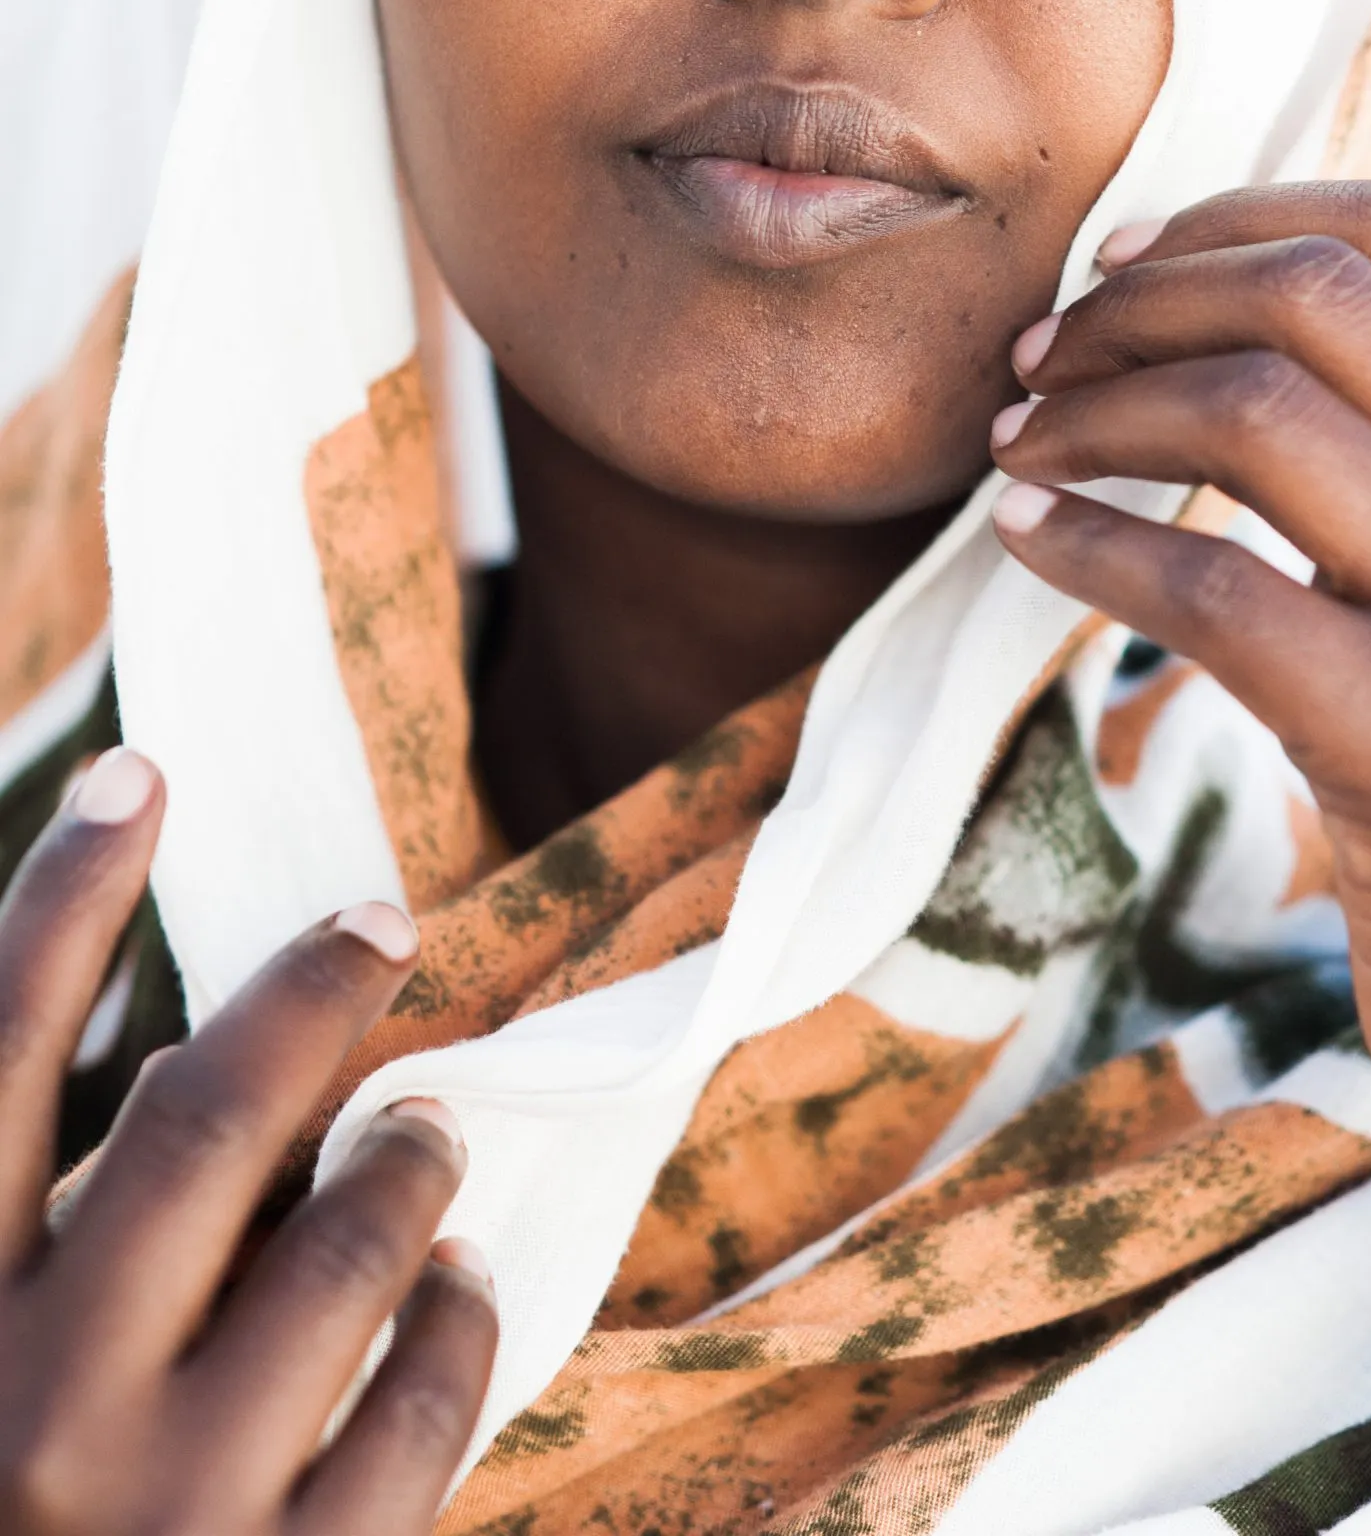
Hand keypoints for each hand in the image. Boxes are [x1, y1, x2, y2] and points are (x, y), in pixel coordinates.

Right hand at [0, 748, 496, 1534]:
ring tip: (426, 1125)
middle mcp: (28, 1404)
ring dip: (403, 1159)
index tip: (141, 776)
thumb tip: (162, 1048)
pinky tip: (458, 1286)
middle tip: (378, 919)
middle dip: (301, 993)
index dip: (59, 900)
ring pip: (338, 1245)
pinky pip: (420, 1408)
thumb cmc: (5, 1515)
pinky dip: (455, 1321)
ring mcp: (161, 1513)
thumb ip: (28, 1227)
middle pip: (192, 1117)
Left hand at [989, 180, 1370, 1511]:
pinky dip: (1083, 541)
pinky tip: (1024, 537)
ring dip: (1094, 412)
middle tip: (1034, 360)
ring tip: (1017, 446)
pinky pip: (1205, 585)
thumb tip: (1228, 325)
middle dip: (1137, 305)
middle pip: (1311, 298)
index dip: (1234, 216)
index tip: (1117, 261)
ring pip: (1249, 415)